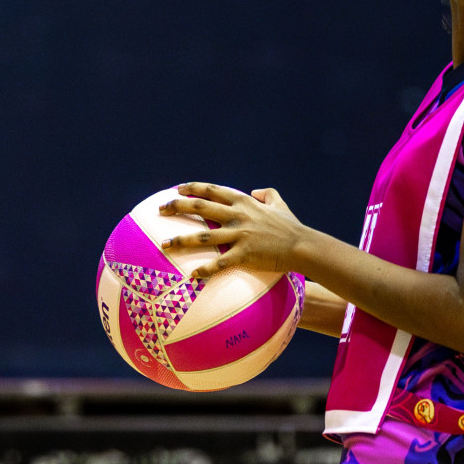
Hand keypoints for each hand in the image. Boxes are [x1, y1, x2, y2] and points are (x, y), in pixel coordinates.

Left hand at [158, 182, 306, 280]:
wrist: (303, 246)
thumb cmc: (292, 226)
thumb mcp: (280, 204)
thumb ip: (268, 194)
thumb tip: (257, 191)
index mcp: (244, 203)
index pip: (212, 191)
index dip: (193, 188)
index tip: (177, 189)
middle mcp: (238, 216)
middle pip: (200, 207)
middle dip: (177, 206)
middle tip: (160, 210)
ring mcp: (240, 235)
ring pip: (203, 236)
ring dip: (181, 240)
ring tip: (165, 244)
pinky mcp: (244, 254)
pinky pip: (220, 262)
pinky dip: (205, 269)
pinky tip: (192, 275)